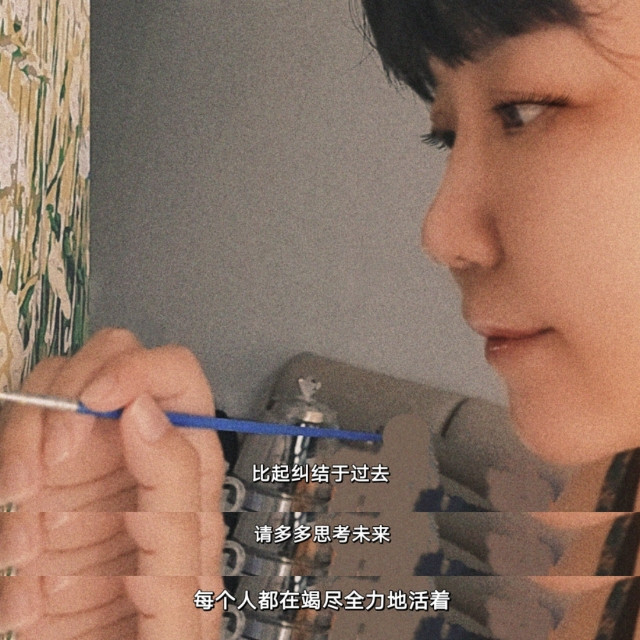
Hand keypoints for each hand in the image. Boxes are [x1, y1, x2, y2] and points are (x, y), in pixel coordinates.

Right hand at [0, 329, 225, 638]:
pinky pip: (10, 462)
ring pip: (45, 404)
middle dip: (63, 400)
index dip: (136, 368)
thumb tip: (144, 408)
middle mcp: (134, 455)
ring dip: (20, 456)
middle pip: (101, 369)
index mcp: (185, 463)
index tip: (95, 400)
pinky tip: (23, 575)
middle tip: (48, 464)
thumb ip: (172, 486)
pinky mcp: (39, 498)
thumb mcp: (181, 573)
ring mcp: (82, 472)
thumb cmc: (164, 636)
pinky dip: (4, 505)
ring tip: (28, 546)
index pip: (175, 376)